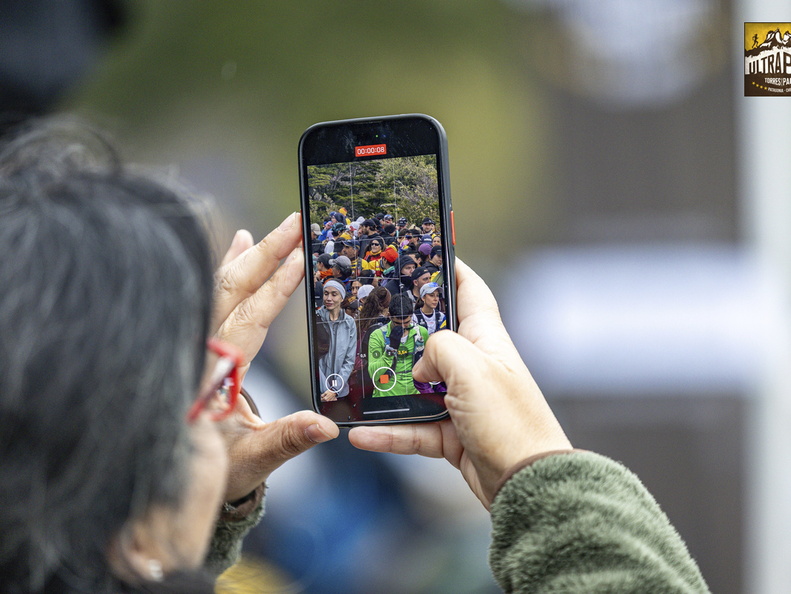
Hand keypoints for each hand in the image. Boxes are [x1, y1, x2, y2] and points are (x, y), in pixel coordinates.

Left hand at [212, 213, 338, 501]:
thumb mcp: (254, 459)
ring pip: (215, 288)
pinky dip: (224, 269)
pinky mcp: (194, 340)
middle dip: (265, 254)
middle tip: (294, 224)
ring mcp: (192, 342)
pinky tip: (238, 245)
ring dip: (246, 257)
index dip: (277, 287)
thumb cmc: (219, 467)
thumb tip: (327, 425)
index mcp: (213, 373)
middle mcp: (198, 349)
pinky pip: (206, 296)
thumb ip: (289, 439)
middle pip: (230, 291)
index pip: (249, 318)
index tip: (302, 257)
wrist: (177, 478)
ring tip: (269, 229)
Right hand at [348, 259, 571, 508]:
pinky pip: (412, 428)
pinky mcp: (452, 434)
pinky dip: (388, 432)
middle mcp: (474, 366)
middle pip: (432, 337)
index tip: (427, 251)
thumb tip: (420, 366)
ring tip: (356, 384)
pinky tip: (362, 434)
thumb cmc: (510, 423)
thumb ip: (439, 349)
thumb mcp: (472, 369)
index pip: (470, 291)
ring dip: (387, 388)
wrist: (527, 486)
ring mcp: (462, 401)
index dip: (451, 268)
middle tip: (371, 319)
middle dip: (403, 330)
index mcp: (487, 340)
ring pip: (415, 386)